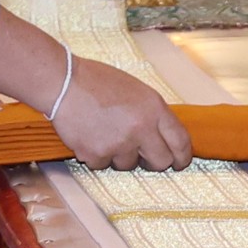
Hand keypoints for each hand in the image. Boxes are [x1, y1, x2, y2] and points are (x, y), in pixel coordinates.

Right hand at [50, 55, 191, 169]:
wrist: (64, 83)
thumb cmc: (99, 82)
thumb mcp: (137, 91)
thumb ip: (153, 114)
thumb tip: (163, 138)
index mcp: (155, 109)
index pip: (180, 141)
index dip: (182, 156)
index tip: (179, 163)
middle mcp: (141, 128)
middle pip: (161, 162)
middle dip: (154, 162)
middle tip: (144, 157)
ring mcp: (119, 144)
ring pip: (128, 165)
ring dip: (120, 156)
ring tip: (106, 133)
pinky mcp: (96, 154)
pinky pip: (102, 165)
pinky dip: (97, 155)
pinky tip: (90, 135)